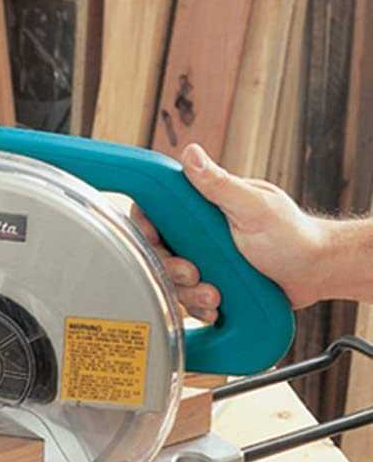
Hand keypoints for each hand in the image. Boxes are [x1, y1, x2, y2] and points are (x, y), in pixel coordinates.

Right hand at [132, 144, 328, 322]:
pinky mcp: (212, 283)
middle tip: (194, 273)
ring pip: (174, 280)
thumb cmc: (294, 235)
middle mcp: (200, 233)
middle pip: (160, 251)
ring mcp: (205, 260)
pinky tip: (216, 307)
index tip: (153, 239)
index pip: (157, 210)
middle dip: (173, 268)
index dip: (146, 226)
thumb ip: (219, 184)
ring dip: (190, 294)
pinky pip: (190, 300)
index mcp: (205, 208)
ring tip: (215, 295)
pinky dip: (200, 308)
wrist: (316, 273)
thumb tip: (190, 153)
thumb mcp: (254, 207)